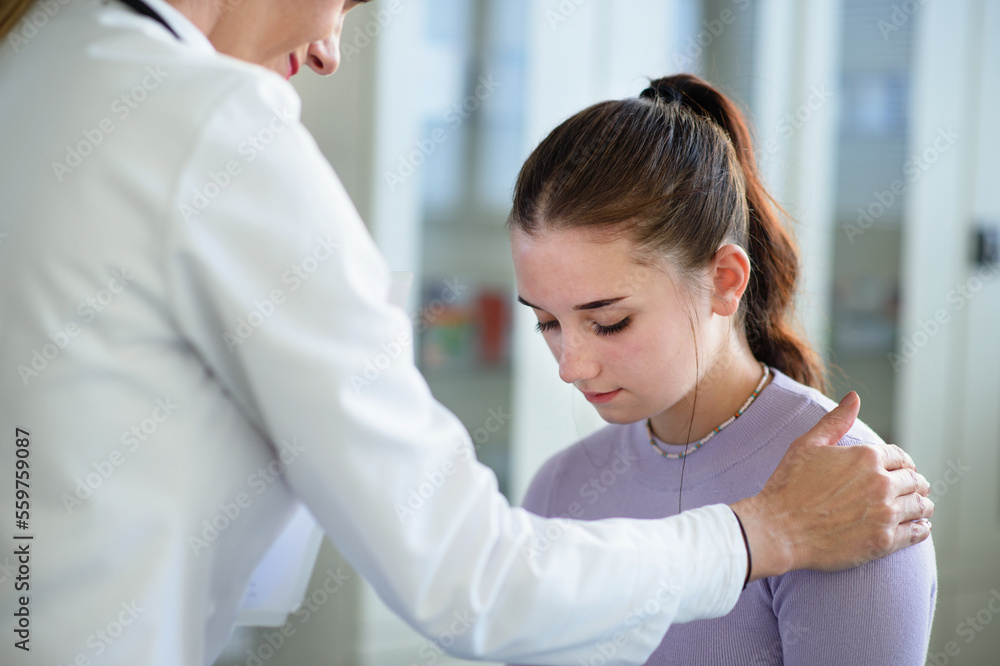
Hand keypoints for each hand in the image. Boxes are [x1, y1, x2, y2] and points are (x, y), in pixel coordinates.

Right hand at [730, 391, 932, 580]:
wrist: (778, 529)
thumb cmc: (788, 486)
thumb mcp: (807, 445)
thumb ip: (835, 421)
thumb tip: (854, 397)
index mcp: (866, 456)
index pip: (900, 456)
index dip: (902, 463)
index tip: (901, 470)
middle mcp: (881, 483)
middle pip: (915, 481)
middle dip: (915, 484)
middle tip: (914, 490)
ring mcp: (885, 513)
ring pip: (921, 506)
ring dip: (922, 505)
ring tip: (919, 508)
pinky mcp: (884, 541)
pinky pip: (917, 533)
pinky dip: (921, 528)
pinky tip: (917, 527)